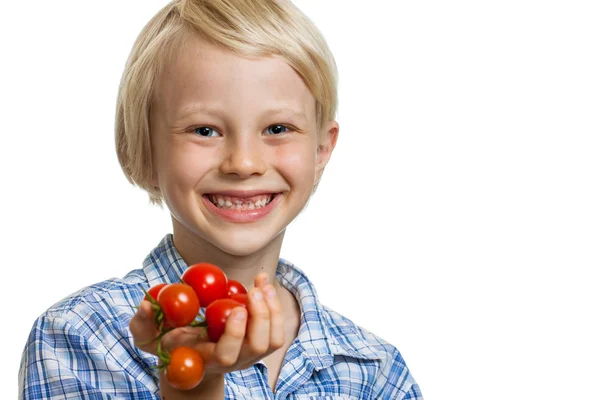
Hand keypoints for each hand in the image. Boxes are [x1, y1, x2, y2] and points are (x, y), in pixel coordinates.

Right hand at [129, 273, 284, 394]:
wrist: (191, 357)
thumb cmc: (169, 345)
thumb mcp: (148, 336)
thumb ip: (142, 323)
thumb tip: (145, 305)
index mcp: (206, 359)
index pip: (227, 355)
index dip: (235, 333)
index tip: (237, 308)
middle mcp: (233, 361)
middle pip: (258, 346)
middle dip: (261, 317)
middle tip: (254, 290)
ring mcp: (249, 354)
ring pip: (273, 339)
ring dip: (272, 309)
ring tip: (262, 284)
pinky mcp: (260, 342)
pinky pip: (276, 328)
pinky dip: (275, 303)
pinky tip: (263, 282)